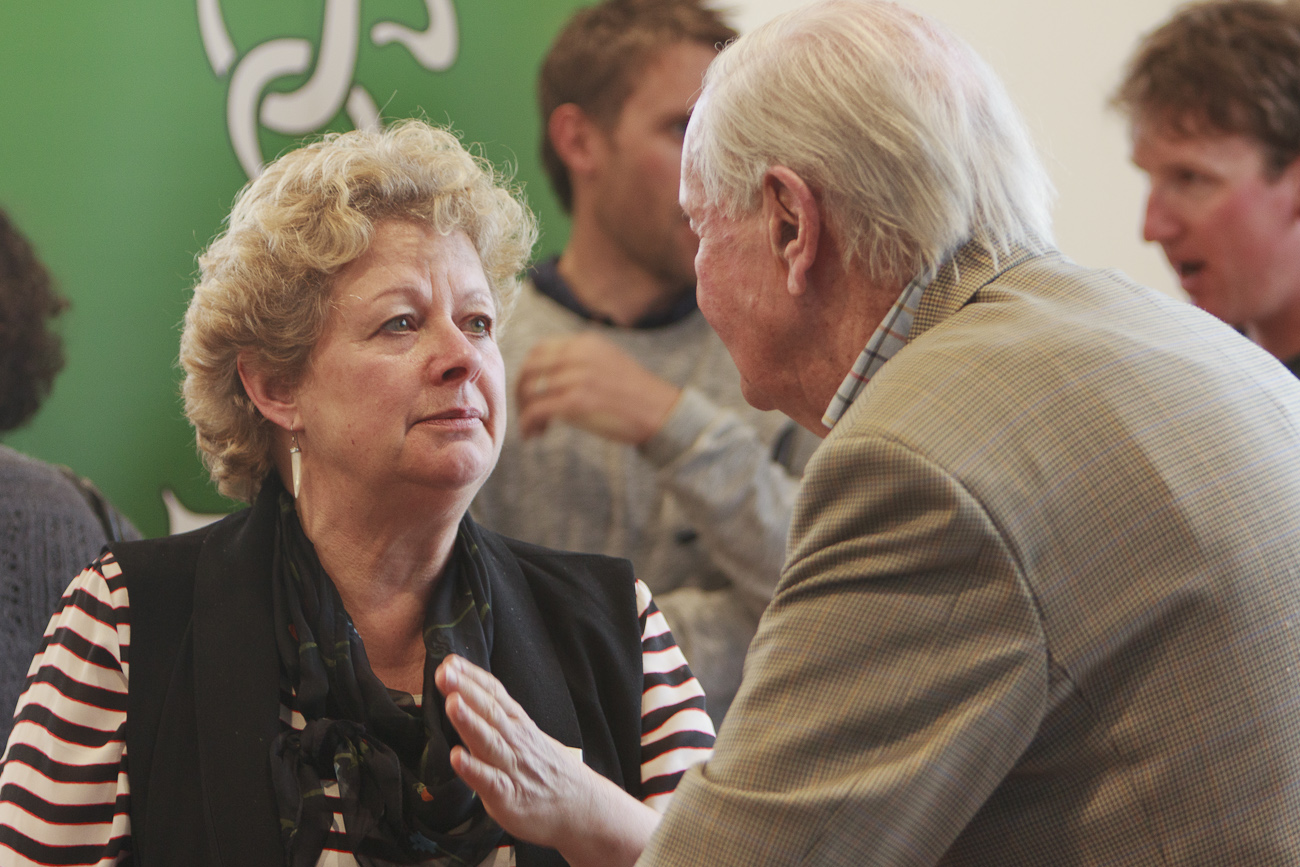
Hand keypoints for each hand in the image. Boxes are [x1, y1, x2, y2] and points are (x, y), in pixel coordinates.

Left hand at [435, 655, 658, 866]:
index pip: (495, 695)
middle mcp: (516, 741)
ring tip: (451, 703)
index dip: (472, 677)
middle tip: (444, 672)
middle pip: (489, 711)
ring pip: (489, 741)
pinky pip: (490, 781)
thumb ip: (498, 722)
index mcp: (518, 725)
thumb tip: (466, 700)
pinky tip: (457, 757)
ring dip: (469, 721)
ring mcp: (513, 768)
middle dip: (465, 690)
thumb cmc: (548, 772)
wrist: (582, 808)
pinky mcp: (509, 797)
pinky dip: (474, 769)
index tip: (450, 660)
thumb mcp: (527, 737)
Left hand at [515, 334, 680, 443]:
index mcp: (585, 343)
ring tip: (534, 428)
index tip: (529, 390)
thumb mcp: (608, 363)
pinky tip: (533, 435)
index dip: (528, 371)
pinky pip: (537, 410)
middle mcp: (579, 355)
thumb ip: (580, 363)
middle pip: (530, 369)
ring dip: (525, 412)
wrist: (661, 412)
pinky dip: (528, 424)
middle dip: (520, 392)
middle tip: (525, 411)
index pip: (540, 350)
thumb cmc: (636, 395)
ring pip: (531, 391)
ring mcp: (578, 377)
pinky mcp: (577, 402)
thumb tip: (549, 379)